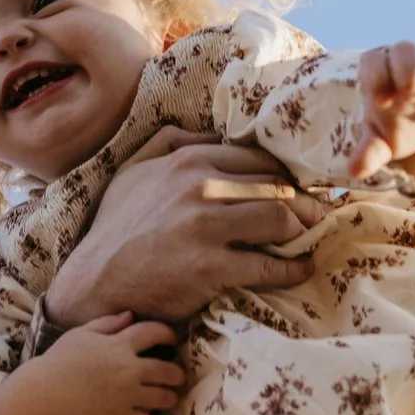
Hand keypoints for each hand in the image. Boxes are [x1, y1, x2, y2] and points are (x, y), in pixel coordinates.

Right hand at [35, 314, 185, 414]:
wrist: (44, 394)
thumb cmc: (59, 360)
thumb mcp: (81, 334)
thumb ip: (107, 324)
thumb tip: (130, 315)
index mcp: (120, 345)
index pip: (154, 333)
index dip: (167, 334)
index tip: (171, 339)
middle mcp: (129, 369)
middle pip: (167, 370)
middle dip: (177, 373)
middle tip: (177, 376)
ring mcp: (127, 395)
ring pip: (163, 397)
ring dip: (170, 397)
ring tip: (169, 398)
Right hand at [45, 127, 325, 327]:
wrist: (94, 281)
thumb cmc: (116, 227)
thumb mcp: (133, 170)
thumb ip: (171, 142)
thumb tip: (211, 132)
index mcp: (187, 160)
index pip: (258, 159)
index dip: (285, 175)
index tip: (298, 189)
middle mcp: (200, 186)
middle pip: (276, 186)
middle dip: (304, 202)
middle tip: (320, 214)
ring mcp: (206, 226)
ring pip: (280, 218)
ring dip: (304, 229)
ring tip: (312, 238)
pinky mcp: (210, 266)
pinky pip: (269, 264)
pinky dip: (293, 268)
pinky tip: (300, 269)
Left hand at [349, 36, 414, 177]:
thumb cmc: (400, 130)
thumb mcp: (383, 144)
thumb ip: (369, 153)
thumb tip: (355, 171)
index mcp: (381, 78)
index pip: (372, 61)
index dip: (376, 77)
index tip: (384, 103)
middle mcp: (407, 65)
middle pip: (404, 48)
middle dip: (409, 69)